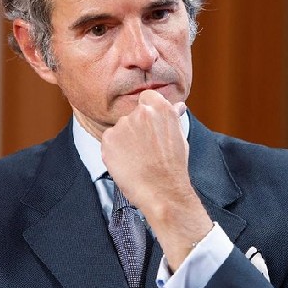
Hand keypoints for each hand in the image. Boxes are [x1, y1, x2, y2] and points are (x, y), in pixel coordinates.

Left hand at [100, 90, 212, 269]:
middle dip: (137, 128)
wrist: (162, 190)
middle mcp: (140, 112)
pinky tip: (127, 163)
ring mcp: (123, 126)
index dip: (148, 109)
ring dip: (126, 140)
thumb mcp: (179, 137)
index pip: (147, 97)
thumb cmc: (173, 166)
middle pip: (133, 114)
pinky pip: (109, 141)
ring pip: (121, 129)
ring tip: (138, 159)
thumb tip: (177, 106)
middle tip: (146, 148)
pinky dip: (115, 151)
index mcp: (160, 108)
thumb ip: (172, 118)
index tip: (150, 123)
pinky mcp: (108, 140)